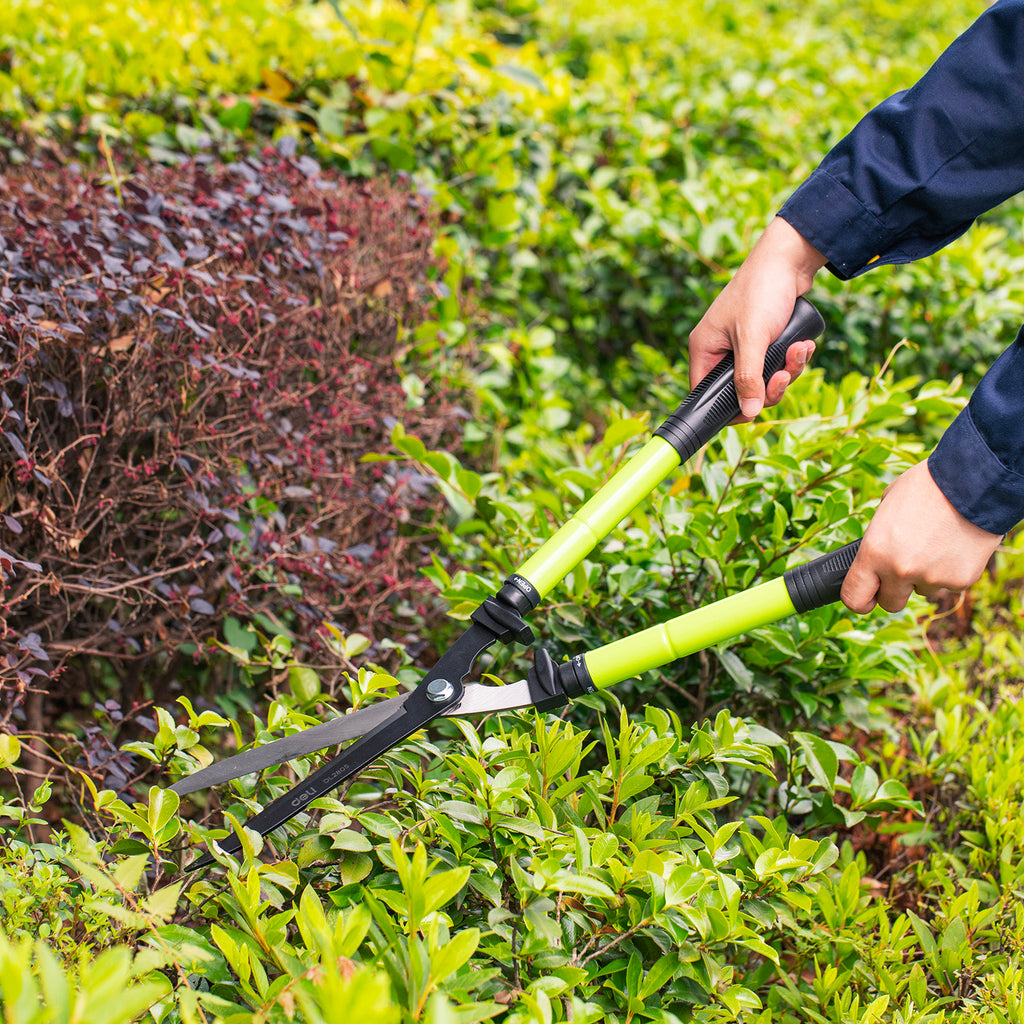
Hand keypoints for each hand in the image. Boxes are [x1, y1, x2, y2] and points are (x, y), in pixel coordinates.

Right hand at [689, 217, 827, 418]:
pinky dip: (792, 358)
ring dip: (786, 370)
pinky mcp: (765, 340)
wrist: (790, 258)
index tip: (753, 410)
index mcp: (705, 348)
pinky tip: (804, 344)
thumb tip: (751, 411)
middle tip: (784, 376)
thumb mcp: (754, 338)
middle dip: (769, 385)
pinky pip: (777, 364)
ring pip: (764, 378)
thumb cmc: (762, 290)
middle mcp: (721, 349)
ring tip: (800, 350)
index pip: (705, 392)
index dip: (728, 407)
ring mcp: (744, 345)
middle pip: (741, 390)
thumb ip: (749, 377)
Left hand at [841, 460, 1002, 612]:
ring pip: (922, 591)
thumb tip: (875, 558)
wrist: (973, 481)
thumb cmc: (925, 488)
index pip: (855, 598)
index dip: (860, 599)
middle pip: (890, 604)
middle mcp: (901, 570)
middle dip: (894, 590)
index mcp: (874, 551)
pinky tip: (953, 545)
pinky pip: (948, 584)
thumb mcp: (885, 508)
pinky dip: (949, 570)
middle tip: (903, 568)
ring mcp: (933, 578)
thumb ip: (878, 540)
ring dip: (924, 576)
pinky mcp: (962, 580)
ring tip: (934, 544)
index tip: (867, 595)